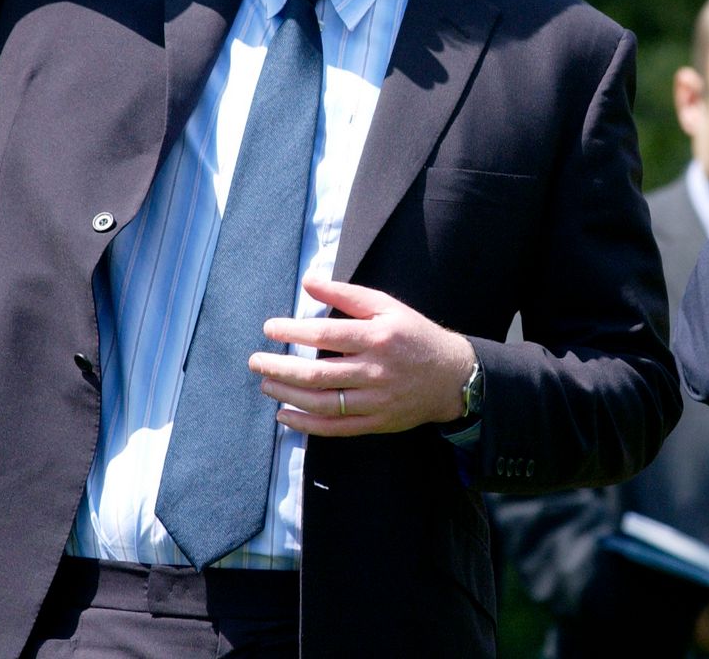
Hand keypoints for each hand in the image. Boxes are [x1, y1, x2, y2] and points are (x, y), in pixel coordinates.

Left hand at [249, 278, 475, 437]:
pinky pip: (335, 428)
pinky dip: (305, 425)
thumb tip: (308, 281)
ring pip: (323, 402)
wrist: (453, 377)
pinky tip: (284, 416)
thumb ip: (346, 295)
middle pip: (317, 373)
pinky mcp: (376, 423)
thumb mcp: (387, 306)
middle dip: (279, 366)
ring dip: (287, 394)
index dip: (292, 331)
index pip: (325, 334)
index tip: (269, 328)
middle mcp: (376, 370)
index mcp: (378, 337)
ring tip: (265, 383)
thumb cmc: (415, 336)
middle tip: (255, 360)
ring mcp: (376, 401)